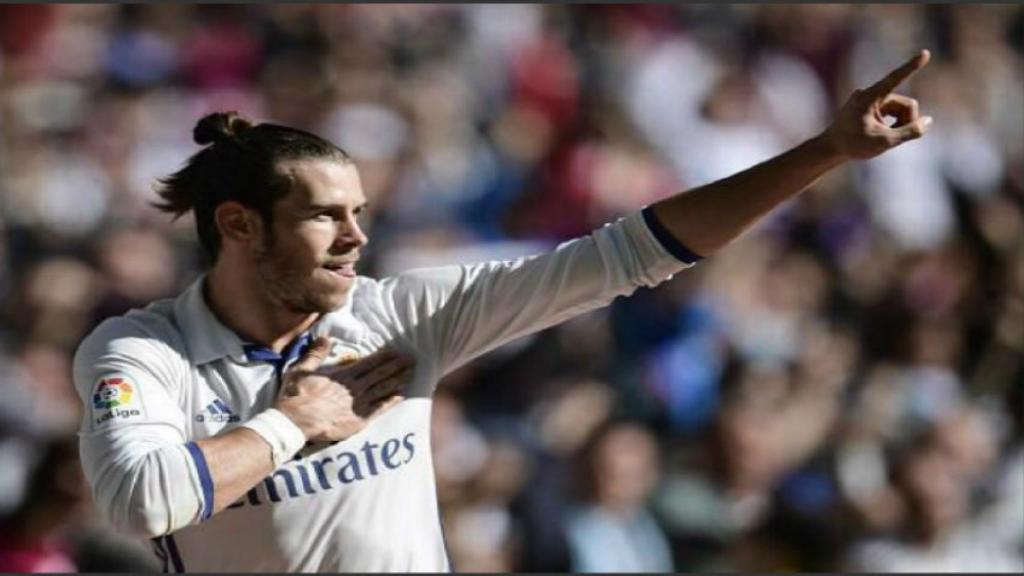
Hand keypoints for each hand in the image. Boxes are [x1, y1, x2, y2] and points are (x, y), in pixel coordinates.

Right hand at [274, 338, 412, 442]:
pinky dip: (391, 401)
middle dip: (396, 366)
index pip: (367, 363)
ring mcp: (358, 404)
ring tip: (411, 374)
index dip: (383, 357)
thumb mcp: (300, 369)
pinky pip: (379, 409)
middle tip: (411, 360)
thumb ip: (315, 353)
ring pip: (383, 389)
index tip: (395, 351)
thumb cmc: (295, 396)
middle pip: (379, 375)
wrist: (295, 422)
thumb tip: (326, 338)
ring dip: (398, 381)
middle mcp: (354, 388)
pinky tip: (401, 396)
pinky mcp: (358, 421)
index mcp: (342, 375)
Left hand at [822, 49, 932, 159]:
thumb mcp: (883, 142)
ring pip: (901, 109)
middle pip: (906, 104)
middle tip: (891, 138)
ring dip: (900, 124)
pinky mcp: (872, 105)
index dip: (912, 66)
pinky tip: (881, 134)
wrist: (829, 148)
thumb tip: (929, 121)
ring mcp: (872, 99)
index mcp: (869, 97)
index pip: (895, 78)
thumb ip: (909, 132)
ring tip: (883, 137)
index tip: (925, 52)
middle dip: (906, 122)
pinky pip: (894, 112)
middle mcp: (871, 94)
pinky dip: (894, 124)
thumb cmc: (852, 145)